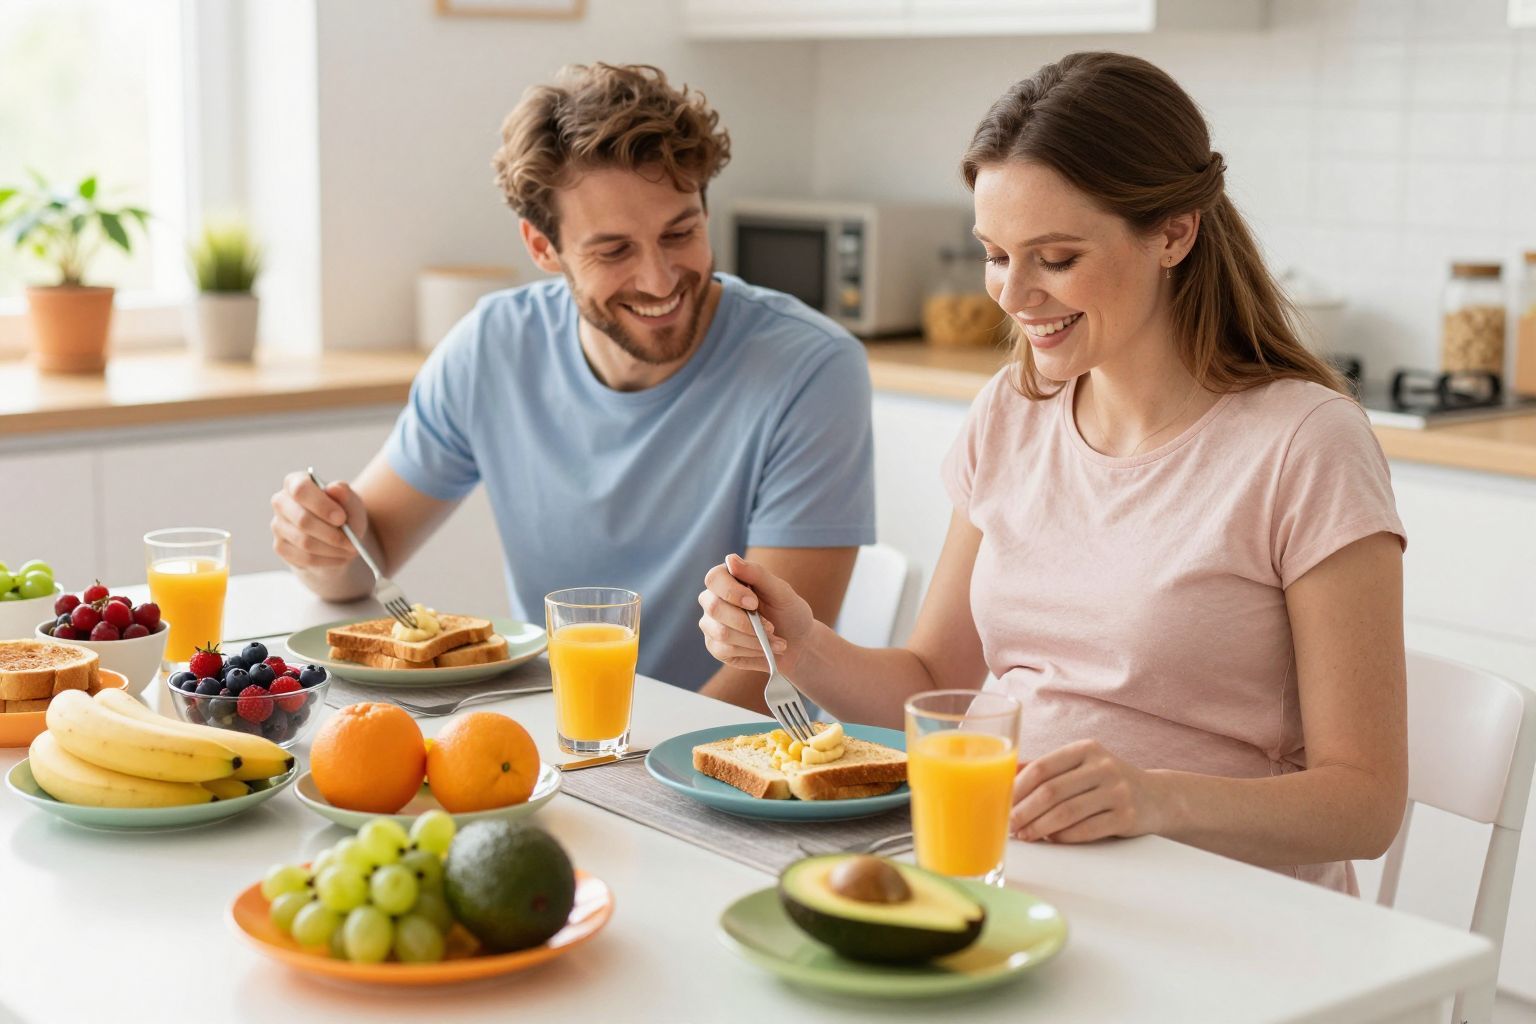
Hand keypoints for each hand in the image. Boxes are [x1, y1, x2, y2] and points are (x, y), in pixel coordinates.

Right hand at [270, 470, 369, 569]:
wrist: (337, 537)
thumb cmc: (343, 513)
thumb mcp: (351, 502)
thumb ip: (345, 494)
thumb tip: (334, 488)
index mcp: (295, 482)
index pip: (301, 490)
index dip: (321, 505)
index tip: (341, 518)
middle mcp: (281, 502)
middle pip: (302, 520)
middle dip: (331, 534)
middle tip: (351, 542)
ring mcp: (278, 525)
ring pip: (304, 542)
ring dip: (332, 549)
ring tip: (350, 549)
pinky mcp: (280, 547)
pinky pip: (304, 558)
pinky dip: (327, 560)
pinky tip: (339, 557)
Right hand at [698, 553, 814, 674]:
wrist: (797, 643)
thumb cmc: (788, 612)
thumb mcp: (780, 591)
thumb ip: (756, 574)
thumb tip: (730, 559)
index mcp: (728, 580)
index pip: (714, 579)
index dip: (731, 592)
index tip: (754, 603)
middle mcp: (714, 600)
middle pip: (714, 608)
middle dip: (746, 621)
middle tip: (771, 627)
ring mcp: (712, 625)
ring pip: (721, 633)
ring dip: (754, 640)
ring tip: (777, 642)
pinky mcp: (716, 647)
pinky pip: (725, 650)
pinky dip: (751, 651)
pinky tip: (765, 650)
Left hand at [1009, 739, 1163, 843]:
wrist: (1158, 797)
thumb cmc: (1107, 782)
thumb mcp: (1082, 766)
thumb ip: (1048, 768)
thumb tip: (1006, 775)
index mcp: (1085, 749)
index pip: (1042, 767)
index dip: (1017, 788)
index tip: (1000, 802)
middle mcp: (1103, 766)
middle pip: (1051, 791)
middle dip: (1024, 811)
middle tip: (1008, 824)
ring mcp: (1117, 791)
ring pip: (1067, 812)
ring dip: (1040, 828)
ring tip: (1024, 835)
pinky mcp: (1127, 816)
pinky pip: (1086, 829)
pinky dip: (1064, 837)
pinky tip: (1050, 840)